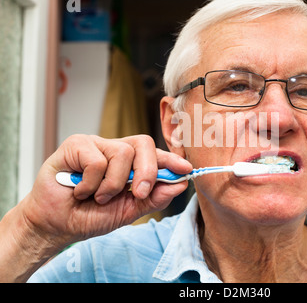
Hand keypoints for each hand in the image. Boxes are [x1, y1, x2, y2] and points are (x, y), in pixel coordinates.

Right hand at [21, 134, 192, 248]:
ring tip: (97, 197)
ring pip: (122, 152)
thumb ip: (153, 198)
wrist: (57, 225)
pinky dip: (91, 183)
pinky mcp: (76, 144)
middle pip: (143, 143)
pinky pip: (97, 160)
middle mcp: (114, 149)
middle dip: (147, 171)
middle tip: (138, 193)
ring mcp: (96, 144)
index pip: (154, 155)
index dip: (171, 160)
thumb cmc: (90, 215)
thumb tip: (179, 184)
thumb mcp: (128, 211)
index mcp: (129, 163)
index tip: (186, 169)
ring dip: (112, 184)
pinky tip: (80, 190)